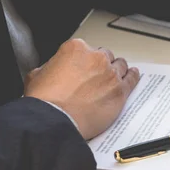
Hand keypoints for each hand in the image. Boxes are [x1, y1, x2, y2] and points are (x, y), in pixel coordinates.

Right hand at [24, 39, 139, 139]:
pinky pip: (132, 79)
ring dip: (117, 70)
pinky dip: (133, 76)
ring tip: (117, 74)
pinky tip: (133, 75)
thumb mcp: (37, 75)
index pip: (86, 49)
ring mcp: (110, 74)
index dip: (84, 60)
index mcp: (75, 48)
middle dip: (101, 65)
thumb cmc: (46, 101)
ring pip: (119, 66)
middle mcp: (96, 58)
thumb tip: (52, 70)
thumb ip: (50, 67)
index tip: (84, 67)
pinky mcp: (120, 90)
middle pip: (105, 56)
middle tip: (97, 75)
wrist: (55, 120)